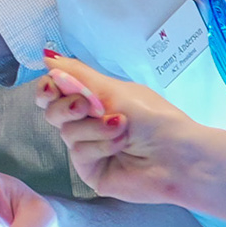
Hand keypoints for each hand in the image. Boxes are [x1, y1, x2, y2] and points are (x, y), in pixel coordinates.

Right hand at [36, 55, 192, 203]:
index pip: (55, 93)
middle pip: (52, 112)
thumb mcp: (115, 89)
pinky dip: (100, 144)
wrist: (178, 154)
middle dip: (68, 106)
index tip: (52, 86)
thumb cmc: (154, 118)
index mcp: (94, 101)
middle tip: (88, 105)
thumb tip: (48, 56)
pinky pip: (78, 152)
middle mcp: (88, 124)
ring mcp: (88, 148)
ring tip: (123, 129)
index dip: (47, 89)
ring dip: (95, 127)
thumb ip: (79, 74)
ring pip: (66, 131)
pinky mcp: (90, 170)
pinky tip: (120, 146)